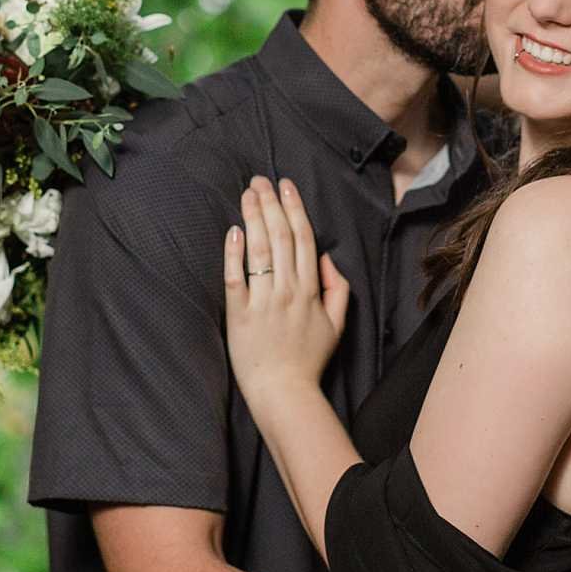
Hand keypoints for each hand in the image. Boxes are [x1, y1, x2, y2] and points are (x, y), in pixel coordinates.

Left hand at [222, 177, 349, 416]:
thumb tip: (326, 258)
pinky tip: (232, 230)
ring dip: (253, 218)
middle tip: (260, 180)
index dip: (294, 208)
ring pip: (258, 250)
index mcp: (311, 289)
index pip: (302, 238)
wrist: (284, 391)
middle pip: (279, 236)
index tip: (285, 185)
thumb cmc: (309, 359)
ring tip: (247, 194)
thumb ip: (338, 289)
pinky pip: (235, 277)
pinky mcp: (239, 314)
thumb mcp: (337, 324)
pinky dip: (233, 252)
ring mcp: (263, 301)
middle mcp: (288, 290)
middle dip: (271, 204)